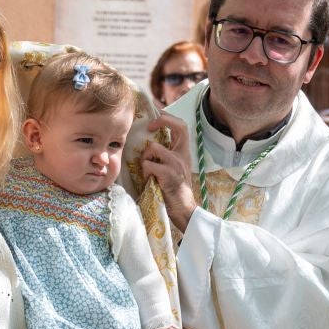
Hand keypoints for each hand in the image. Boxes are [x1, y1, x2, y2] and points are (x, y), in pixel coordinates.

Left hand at [140, 115, 196, 229]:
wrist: (184, 210)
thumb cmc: (175, 191)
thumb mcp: (175, 169)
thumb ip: (167, 156)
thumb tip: (149, 145)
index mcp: (184, 153)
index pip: (182, 126)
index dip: (168, 118)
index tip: (154, 122)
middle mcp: (183, 155)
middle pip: (178, 126)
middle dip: (162, 120)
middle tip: (150, 128)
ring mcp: (177, 164)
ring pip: (154, 147)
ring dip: (145, 157)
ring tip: (147, 169)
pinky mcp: (169, 174)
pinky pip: (148, 165)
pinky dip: (144, 172)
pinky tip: (149, 180)